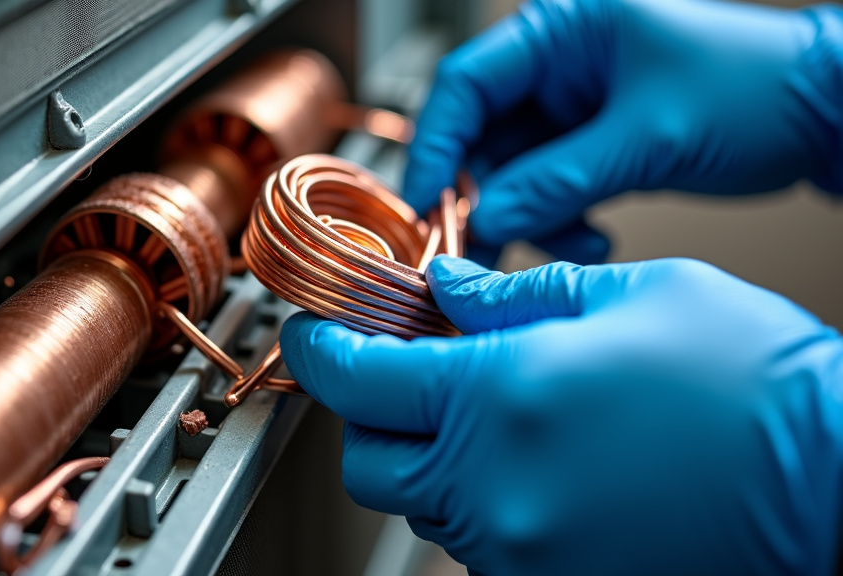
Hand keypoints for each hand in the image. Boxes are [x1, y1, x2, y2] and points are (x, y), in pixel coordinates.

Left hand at [280, 256, 842, 574]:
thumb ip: (512, 296)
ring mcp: (519, 546)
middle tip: (411, 370)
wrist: (831, 477)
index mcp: (499, 394)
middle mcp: (494, 484)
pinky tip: (534, 460)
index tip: (314, 333)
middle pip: (368, 457)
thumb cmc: (745, 376)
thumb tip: (444, 289)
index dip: (321, 349)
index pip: (356, 378)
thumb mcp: (625, 294)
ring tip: (494, 410)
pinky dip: (480, 498)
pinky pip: (476, 542)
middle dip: (374, 411)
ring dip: (430, 454)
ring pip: (420, 503)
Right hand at [404, 0, 842, 264]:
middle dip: (487, 198)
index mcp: (561, 31)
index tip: (425, 204)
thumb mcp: (645, 136)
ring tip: (574, 243)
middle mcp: (558, 67)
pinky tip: (596, 238)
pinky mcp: (590, 146)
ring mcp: (573, 110)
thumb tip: (485, 217)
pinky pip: (548, 191)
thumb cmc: (753, 87)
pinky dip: (562, 222)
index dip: (437, 147)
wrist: (819, 114)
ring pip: (514, 175)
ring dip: (532, 219)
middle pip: (483, 139)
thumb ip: (557, 180)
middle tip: (484, 247)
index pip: (466, 85)